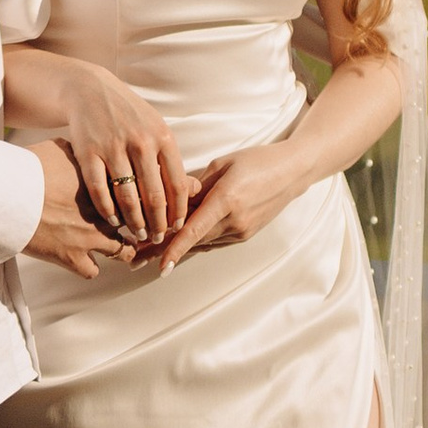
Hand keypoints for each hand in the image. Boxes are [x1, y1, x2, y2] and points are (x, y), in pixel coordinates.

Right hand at [17, 136, 121, 277]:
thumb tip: (82, 146)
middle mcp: (103, 213)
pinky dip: (89, 268)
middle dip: (134, 226)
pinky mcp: (71, 257)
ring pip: (123, 252)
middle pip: (135, 224)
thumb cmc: (30, 167)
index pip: (135, 195)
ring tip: (115, 248)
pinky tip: (84, 261)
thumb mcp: (59, 147)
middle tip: (131, 227)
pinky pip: (92, 272)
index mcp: (103, 186)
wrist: (9, 194)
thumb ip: (78, 151)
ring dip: (120, 251)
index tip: (131, 201)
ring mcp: (90, 237)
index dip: (135, 199)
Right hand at [50, 68, 189, 252]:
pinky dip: (107, 209)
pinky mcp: (88, 152)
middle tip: (159, 239)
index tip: (178, 227)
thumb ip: (170, 157)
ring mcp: (113, 147)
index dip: (178, 211)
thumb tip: (192, 190)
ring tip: (138, 234)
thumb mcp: (156, 127)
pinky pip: (99, 189)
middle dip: (158, 223)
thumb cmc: (129, 114)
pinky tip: (113, 220)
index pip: (177, 184)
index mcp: (162, 137)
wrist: (89, 90)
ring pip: (127, 196)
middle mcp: (140, 142)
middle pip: (154, 195)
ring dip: (134, 221)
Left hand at [154, 143, 300, 272]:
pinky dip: (197, 240)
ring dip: (179, 246)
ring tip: (149, 254)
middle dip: (164, 249)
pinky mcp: (245, 235)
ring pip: (202, 242)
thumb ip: (197, 185)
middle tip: (135, 257)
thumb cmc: (257, 161)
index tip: (159, 267)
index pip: (194, 230)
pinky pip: (214, 240)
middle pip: (193, 240)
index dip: (174, 250)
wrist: (292, 173)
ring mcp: (242, 231)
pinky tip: (180, 241)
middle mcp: (235, 221)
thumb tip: (172, 199)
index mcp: (227, 200)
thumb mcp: (223, 164)